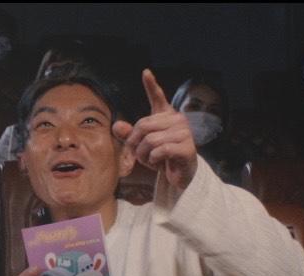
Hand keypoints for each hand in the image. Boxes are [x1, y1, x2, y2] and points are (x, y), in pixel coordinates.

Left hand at [112, 69, 198, 188]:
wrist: (179, 174)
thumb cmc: (161, 157)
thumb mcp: (142, 146)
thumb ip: (129, 135)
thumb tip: (116, 125)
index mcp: (166, 115)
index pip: (158, 97)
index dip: (151, 85)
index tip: (145, 72)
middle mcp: (177, 120)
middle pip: (144, 125)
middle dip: (135, 143)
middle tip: (138, 155)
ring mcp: (185, 132)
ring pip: (151, 140)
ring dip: (144, 154)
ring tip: (151, 160)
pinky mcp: (187, 147)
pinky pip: (161, 150)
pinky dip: (154, 160)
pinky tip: (160, 163)